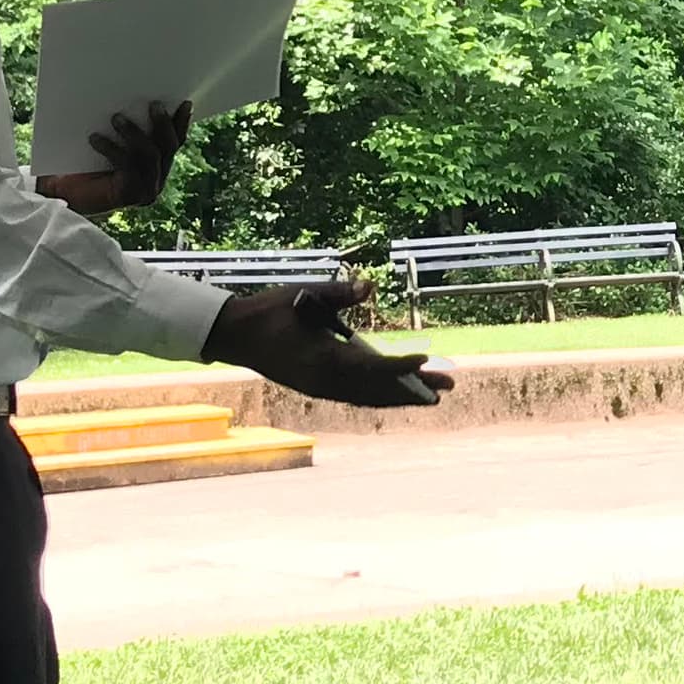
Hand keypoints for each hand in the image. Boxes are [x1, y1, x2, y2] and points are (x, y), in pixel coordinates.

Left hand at [88, 98, 189, 208]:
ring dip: (135, 134)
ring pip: (151, 156)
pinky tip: (95, 139)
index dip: (182, 123)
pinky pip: (128, 166)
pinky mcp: (129, 195)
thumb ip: (128, 132)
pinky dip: (113, 149)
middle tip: (154, 105)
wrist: (61, 196)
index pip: (175, 143)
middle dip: (163, 124)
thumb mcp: (111, 144)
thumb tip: (132, 101)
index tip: (184, 102)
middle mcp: (156, 181)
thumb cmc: (83, 167)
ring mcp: (146, 191)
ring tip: (117, 118)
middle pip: (169, 148)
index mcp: (157, 168)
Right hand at [208, 281, 446, 408]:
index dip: (400, 367)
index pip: (370, 368)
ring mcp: (320, 389)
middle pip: (378, 391)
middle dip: (414, 389)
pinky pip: (356, 397)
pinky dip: (381, 396)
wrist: (234, 334)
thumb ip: (339, 294)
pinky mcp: (317, 389)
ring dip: (401, 396)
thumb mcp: (303, 294)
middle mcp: (325, 381)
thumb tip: (368, 285)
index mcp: (322, 359)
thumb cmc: (269, 311)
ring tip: (434, 394)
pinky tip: (399, 393)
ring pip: (369, 398)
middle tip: (448, 385)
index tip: (425, 360)